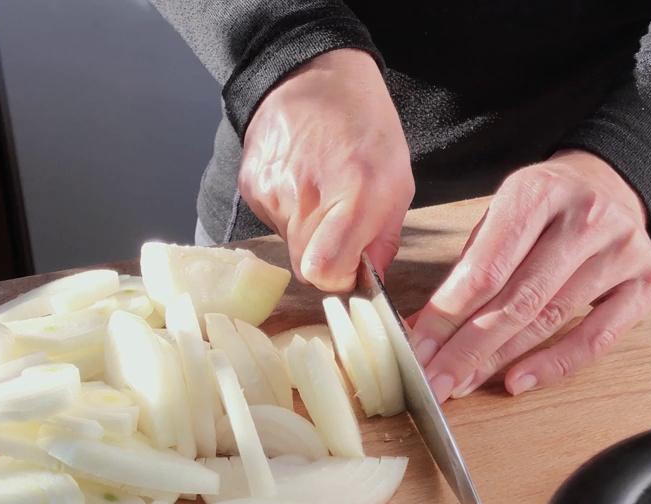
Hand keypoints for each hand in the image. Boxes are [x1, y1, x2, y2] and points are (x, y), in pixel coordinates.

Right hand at [239, 49, 413, 290]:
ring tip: (320, 190)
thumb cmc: (367, 127)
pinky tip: (300, 179)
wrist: (315, 75)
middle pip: (305, 265)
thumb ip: (384, 239)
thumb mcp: (399, 181)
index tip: (349, 266)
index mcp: (354, 195)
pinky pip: (271, 221)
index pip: (324, 272)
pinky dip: (287, 211)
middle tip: (339, 223)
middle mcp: (307, 195)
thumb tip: (368, 280)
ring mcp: (273, 189)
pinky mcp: (251, 184)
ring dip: (306, 231)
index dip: (339, 278)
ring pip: (288, 243)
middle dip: (325, 256)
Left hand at [409, 149, 650, 400]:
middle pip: (518, 299)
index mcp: (538, 191)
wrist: (609, 186)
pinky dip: (554, 364)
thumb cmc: (545, 210)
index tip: (420, 350)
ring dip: (501, 359)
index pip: (487, 267)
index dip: (448, 315)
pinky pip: (597, 337)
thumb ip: (466, 269)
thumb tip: (423, 329)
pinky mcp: (647, 279)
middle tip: (437, 381)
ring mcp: (622, 248)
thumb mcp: (500, 216)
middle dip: (469, 347)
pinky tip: (518, 381)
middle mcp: (586, 216)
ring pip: (552, 319)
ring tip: (464, 383)